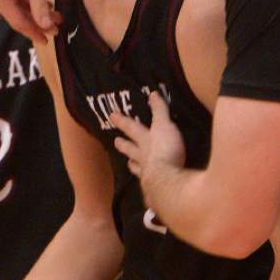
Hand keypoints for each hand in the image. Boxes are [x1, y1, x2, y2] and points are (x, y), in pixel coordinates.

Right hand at [0, 0, 61, 44]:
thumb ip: (39, 5)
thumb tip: (47, 27)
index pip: (19, 22)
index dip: (36, 32)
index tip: (50, 39)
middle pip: (17, 16)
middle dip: (38, 22)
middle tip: (57, 27)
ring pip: (16, 7)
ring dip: (34, 12)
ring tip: (55, 15)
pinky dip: (27, 2)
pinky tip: (44, 4)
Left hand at [111, 92, 185, 206]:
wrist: (167, 182)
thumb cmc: (166, 150)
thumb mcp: (165, 126)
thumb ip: (160, 111)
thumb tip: (153, 93)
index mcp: (145, 140)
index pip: (131, 127)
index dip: (123, 120)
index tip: (111, 115)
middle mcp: (143, 156)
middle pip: (130, 148)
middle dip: (123, 144)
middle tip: (115, 141)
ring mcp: (147, 172)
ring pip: (137, 166)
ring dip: (133, 163)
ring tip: (129, 164)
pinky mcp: (154, 186)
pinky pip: (148, 183)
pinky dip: (147, 182)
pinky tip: (147, 185)